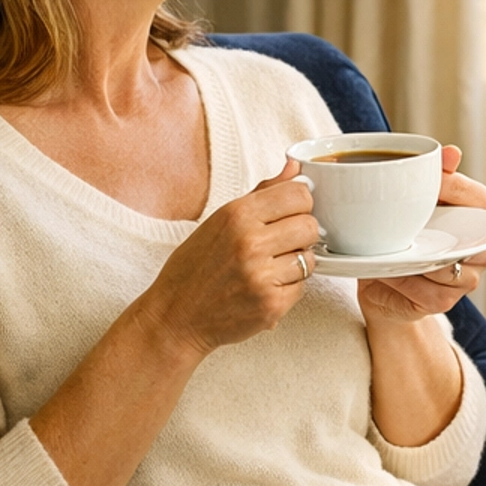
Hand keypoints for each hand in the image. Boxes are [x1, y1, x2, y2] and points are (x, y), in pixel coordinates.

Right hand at [145, 160, 320, 357]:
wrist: (175, 317)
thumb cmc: (194, 268)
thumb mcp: (220, 220)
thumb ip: (262, 193)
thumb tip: (294, 167)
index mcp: (237, 214)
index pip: (299, 194)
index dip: (300, 204)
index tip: (289, 213)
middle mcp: (250, 242)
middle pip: (310, 225)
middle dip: (301, 234)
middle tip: (281, 244)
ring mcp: (262, 276)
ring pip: (310, 258)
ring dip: (296, 263)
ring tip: (270, 267)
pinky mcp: (271, 305)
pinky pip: (302, 287)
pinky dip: (289, 288)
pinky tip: (265, 287)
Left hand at [358, 146, 485, 324]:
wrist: (379, 281)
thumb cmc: (404, 233)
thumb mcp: (416, 199)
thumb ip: (436, 174)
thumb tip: (452, 153)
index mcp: (478, 220)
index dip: (460, 191)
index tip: (428, 184)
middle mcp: (480, 251)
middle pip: (477, 241)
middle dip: (438, 230)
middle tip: (407, 222)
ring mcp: (465, 280)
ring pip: (449, 267)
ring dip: (416, 258)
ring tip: (390, 248)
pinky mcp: (443, 302)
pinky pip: (428, 290)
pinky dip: (403, 279)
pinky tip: (388, 271)